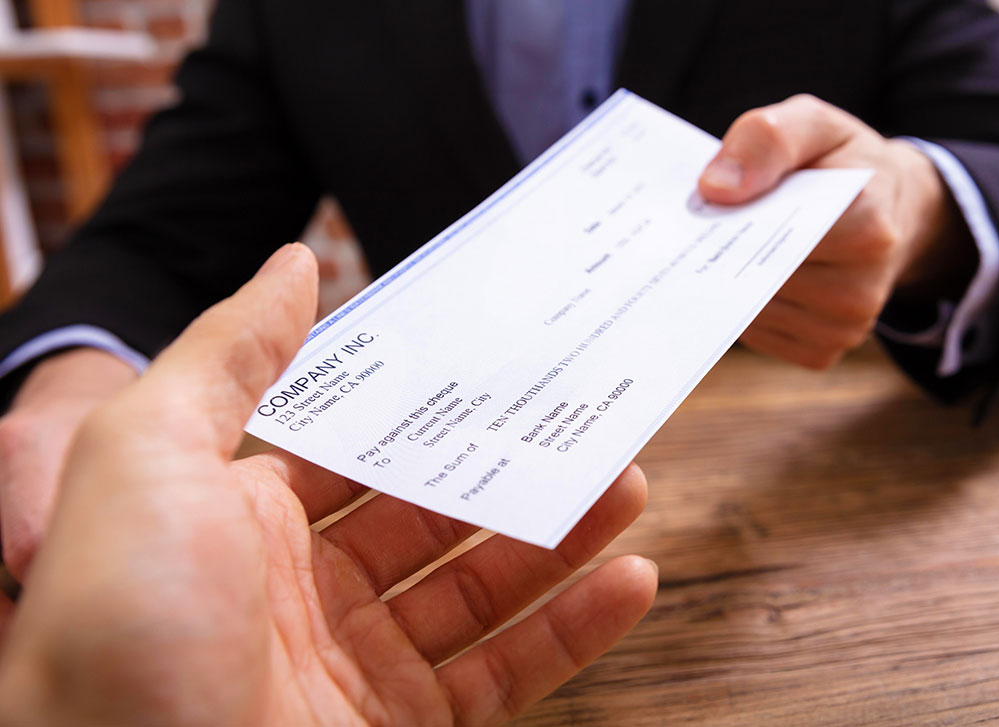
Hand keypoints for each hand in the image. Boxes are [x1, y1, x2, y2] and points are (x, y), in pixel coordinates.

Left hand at [0, 244, 656, 725]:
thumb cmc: (120, 628)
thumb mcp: (145, 455)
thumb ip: (226, 357)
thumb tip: (292, 267)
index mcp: (239, 517)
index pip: (356, 445)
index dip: (427, 403)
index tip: (496, 360)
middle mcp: (301, 590)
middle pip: (434, 514)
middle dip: (511, 466)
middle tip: (584, 418)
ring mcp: (357, 668)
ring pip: (482, 590)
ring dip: (560, 539)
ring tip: (626, 486)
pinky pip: (506, 676)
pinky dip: (574, 632)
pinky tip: (628, 583)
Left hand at [699, 94, 973, 369]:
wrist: (889, 209)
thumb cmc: (842, 163)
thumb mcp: (812, 124)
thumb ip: (767, 139)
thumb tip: (716, 189)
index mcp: (868, 225)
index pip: (777, 235)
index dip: (734, 220)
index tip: (709, 202)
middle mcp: (861, 289)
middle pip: (758, 277)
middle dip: (727, 252)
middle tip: (707, 226)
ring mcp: (844, 328)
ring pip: (751, 311)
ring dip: (730, 281)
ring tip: (735, 246)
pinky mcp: (822, 352)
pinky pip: (758, 335)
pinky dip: (743, 307)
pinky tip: (749, 277)